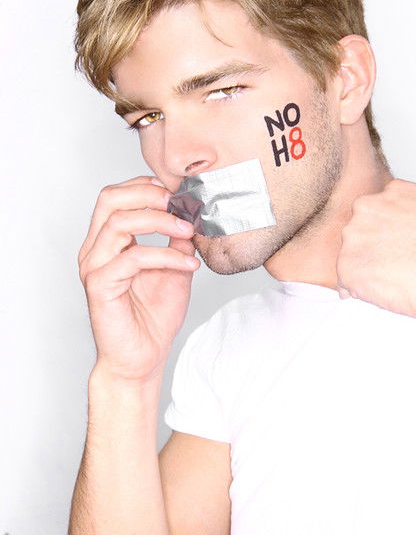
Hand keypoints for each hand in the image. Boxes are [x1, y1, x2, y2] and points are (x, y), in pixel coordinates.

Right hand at [78, 176, 199, 382]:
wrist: (143, 357)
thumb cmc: (154, 315)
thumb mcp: (176, 267)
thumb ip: (178, 240)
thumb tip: (193, 214)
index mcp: (108, 241)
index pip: (116, 196)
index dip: (145, 186)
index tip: (177, 192)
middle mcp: (96, 250)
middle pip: (110, 199)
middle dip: (148, 194)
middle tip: (179, 203)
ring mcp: (95, 267)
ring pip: (119, 223)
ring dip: (160, 221)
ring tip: (189, 230)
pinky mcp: (101, 286)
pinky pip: (133, 258)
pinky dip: (166, 256)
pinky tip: (189, 264)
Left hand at [336, 179, 415, 318]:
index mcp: (395, 193)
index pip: (380, 209)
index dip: (388, 231)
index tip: (398, 245)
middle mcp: (370, 208)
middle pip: (361, 230)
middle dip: (373, 249)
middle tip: (395, 266)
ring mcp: (354, 236)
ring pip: (351, 255)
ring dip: (365, 270)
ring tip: (390, 283)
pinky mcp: (347, 265)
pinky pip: (345, 281)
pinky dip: (358, 291)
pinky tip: (378, 295)